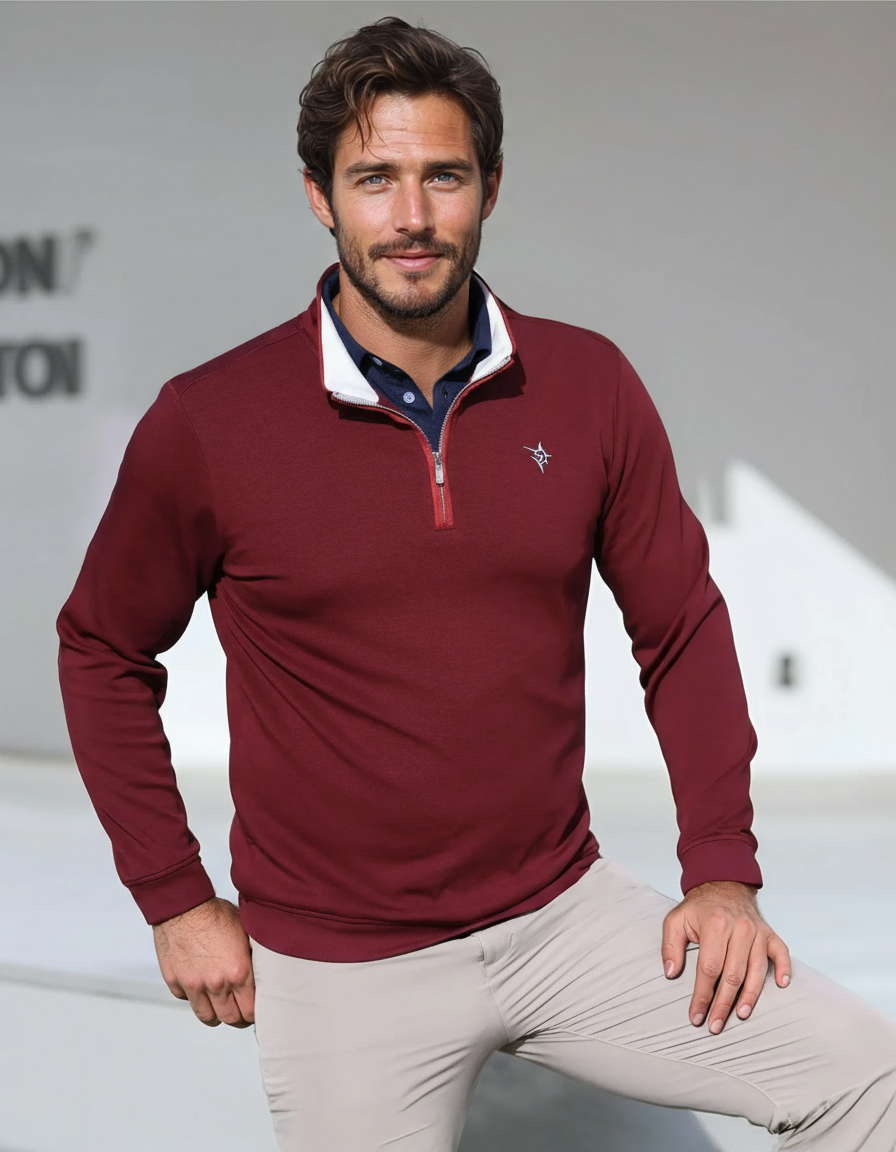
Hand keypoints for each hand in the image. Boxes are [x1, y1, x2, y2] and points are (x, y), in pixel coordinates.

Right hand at [152, 896, 254, 1027]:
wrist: (183, 905)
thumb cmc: (215, 913)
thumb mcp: (246, 931)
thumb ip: (254, 957)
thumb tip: (266, 971)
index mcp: (239, 972)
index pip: (251, 1011)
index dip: (255, 1011)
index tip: (255, 1006)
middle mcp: (216, 984)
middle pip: (230, 1019)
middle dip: (238, 1017)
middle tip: (240, 1009)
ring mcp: (193, 985)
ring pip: (207, 1017)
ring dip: (216, 1013)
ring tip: (221, 1004)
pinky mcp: (175, 982)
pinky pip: (187, 1001)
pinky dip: (195, 997)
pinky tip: (201, 984)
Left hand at [661, 880, 790, 1033]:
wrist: (723, 886)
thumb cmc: (699, 909)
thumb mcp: (675, 920)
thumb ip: (670, 946)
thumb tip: (671, 973)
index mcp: (715, 925)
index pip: (709, 968)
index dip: (702, 995)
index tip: (696, 1015)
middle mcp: (740, 929)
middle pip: (733, 975)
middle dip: (723, 1004)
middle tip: (715, 1025)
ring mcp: (757, 932)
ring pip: (757, 971)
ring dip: (749, 997)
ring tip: (740, 1015)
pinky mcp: (770, 934)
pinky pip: (781, 953)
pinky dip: (784, 969)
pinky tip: (781, 985)